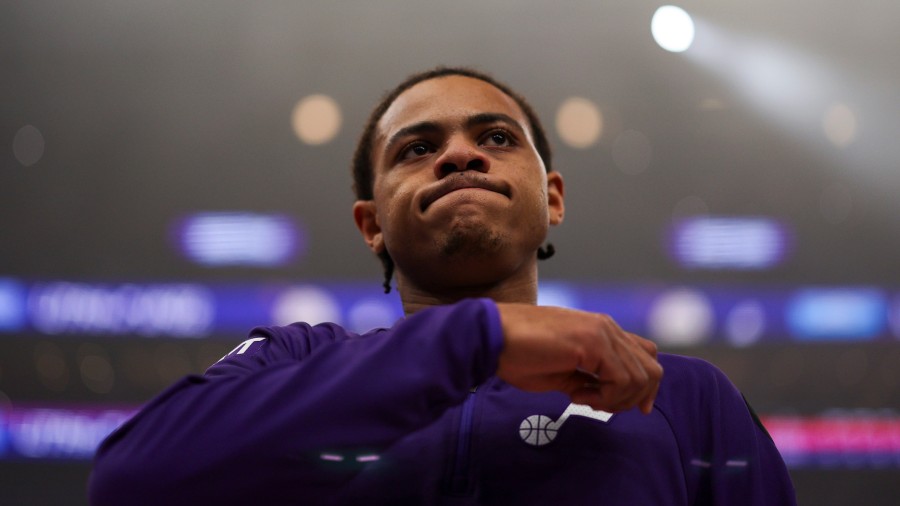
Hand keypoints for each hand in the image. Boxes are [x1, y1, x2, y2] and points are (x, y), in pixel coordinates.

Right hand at [495, 303, 661, 413]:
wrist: (493, 337)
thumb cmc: (518, 355)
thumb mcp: (562, 372)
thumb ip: (588, 379)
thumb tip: (604, 395)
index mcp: (601, 331)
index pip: (645, 355)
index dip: (645, 386)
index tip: (634, 408)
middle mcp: (607, 327)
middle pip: (653, 368)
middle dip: (633, 398)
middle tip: (600, 405)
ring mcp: (602, 332)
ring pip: (641, 377)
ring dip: (616, 399)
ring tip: (583, 398)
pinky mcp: (592, 342)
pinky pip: (620, 380)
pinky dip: (604, 396)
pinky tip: (576, 394)